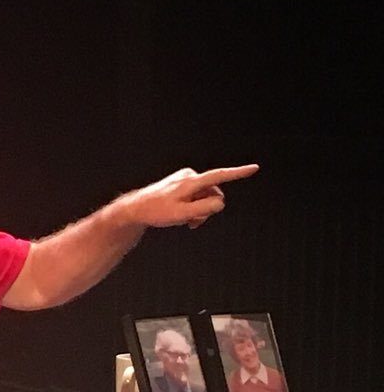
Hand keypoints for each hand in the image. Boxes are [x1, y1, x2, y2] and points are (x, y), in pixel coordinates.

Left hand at [124, 164, 258, 229]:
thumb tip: (220, 202)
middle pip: (213, 194)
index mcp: (190, 182)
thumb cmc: (156, 212)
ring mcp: (186, 179)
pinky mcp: (183, 184)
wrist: (136, 209)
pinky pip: (197, 197)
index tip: (254, 168)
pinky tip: (181, 215)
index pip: (219, 176)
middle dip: (207, 209)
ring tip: (184, 220)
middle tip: (191, 223)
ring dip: (199, 210)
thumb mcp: (182, 215)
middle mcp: (189, 176)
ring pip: (205, 197)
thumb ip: (203, 209)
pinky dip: (193, 207)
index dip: (238, 173)